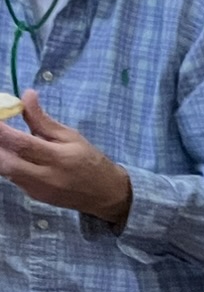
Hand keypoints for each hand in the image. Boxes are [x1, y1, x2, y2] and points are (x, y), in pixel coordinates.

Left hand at [0, 92, 132, 225]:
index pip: (23, 144)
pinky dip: (8, 164)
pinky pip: (12, 178)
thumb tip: (26, 95)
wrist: (106, 195)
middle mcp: (47, 177)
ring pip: (5, 171)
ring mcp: (38, 190)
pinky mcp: (34, 196)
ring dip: (1, 154)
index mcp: (59, 158)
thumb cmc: (90, 160)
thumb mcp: (71, 136)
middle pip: (6, 163)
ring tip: (5, 142)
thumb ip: (43, 119)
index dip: (2, 131)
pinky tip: (14, 155)